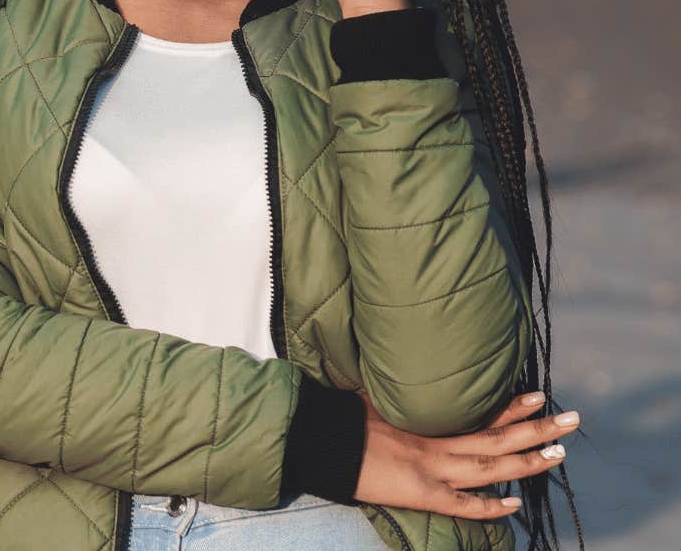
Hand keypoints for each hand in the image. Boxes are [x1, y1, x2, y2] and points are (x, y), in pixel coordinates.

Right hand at [353, 391, 575, 520]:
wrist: (317, 439)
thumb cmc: (339, 416)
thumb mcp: (371, 395)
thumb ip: (397, 394)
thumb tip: (408, 382)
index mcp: (425, 419)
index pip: (478, 413)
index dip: (509, 407)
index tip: (537, 396)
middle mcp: (436, 443)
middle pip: (496, 437)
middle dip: (536, 428)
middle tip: (571, 418)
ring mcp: (431, 469)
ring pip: (489, 466)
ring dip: (527, 461)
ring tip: (559, 451)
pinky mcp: (419, 492)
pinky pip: (461, 504)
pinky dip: (488, 506)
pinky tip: (514, 504)